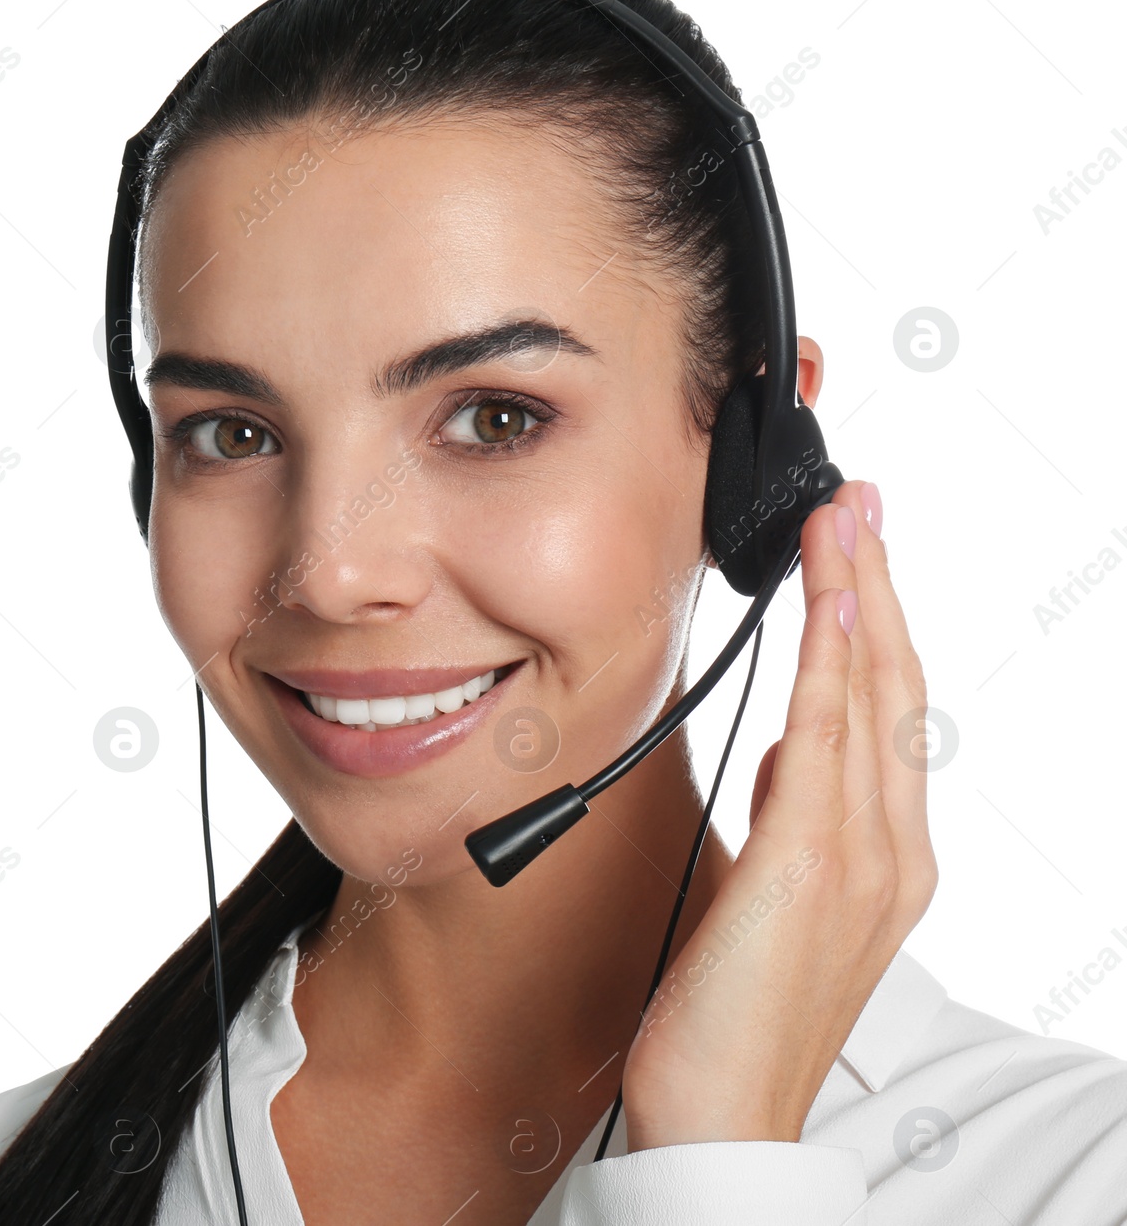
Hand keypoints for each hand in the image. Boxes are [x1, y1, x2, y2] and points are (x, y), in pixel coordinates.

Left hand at [620, 478, 937, 1149]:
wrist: (720, 1114)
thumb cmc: (736, 1010)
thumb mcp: (772, 891)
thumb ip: (794, 817)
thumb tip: (790, 752)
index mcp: (885, 856)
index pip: (891, 711)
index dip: (879, 622)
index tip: (857, 553)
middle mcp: (892, 851)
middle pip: (897, 686)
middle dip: (878, 584)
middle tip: (861, 503)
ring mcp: (862, 858)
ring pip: (872, 696)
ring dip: (857, 595)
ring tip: (845, 519)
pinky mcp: (812, 865)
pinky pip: (828, 741)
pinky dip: (835, 663)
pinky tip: (828, 603)